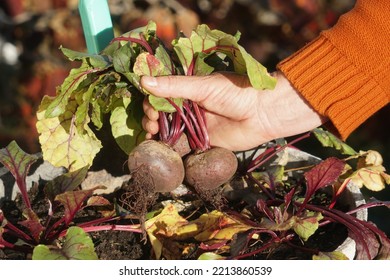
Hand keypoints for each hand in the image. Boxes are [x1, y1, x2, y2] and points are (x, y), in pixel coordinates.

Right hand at [141, 71, 325, 150]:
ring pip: (167, 131)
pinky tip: (158, 149)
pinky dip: (168, 148)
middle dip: (151, 117)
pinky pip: (180, 146)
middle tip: (153, 122)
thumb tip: (144, 81)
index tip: (150, 108)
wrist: (262, 114)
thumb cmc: (235, 92)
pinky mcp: (201, 142)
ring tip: (152, 133)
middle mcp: (188, 108)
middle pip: (160, 114)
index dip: (150, 101)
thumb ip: (175, 86)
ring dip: (155, 132)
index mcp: (188, 90)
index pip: (160, 94)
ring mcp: (193, 126)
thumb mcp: (203, 86)